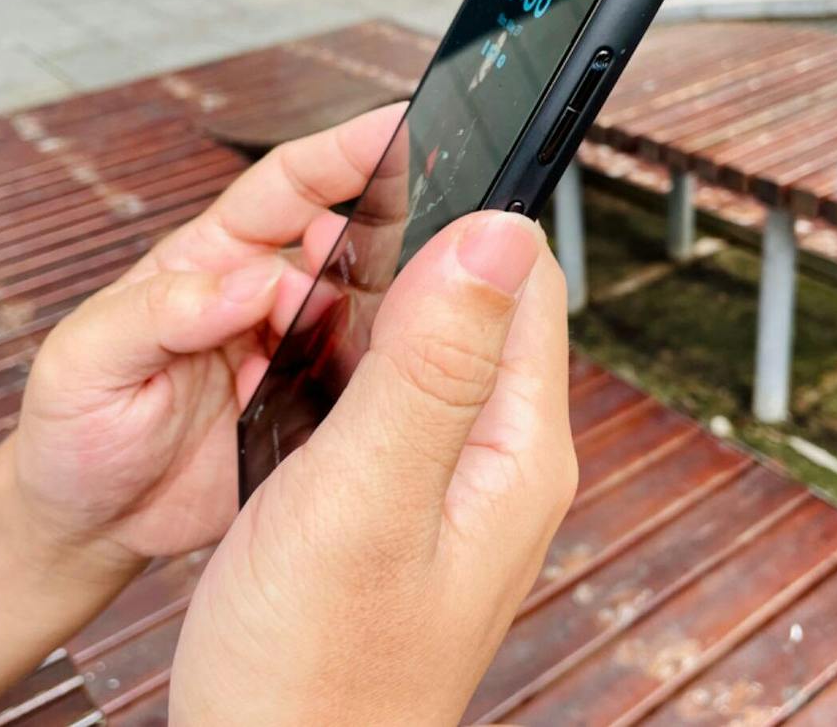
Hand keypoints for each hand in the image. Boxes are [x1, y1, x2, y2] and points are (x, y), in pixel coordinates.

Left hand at [11, 104, 405, 564]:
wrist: (91, 519)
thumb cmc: (77, 425)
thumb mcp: (88, 357)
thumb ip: (162, 309)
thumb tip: (255, 281)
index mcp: (213, 260)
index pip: (287, 187)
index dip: (340, 153)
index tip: (394, 127)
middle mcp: (266, 299)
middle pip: (344, 242)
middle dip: (379, 228)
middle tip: (396, 239)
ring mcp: (297, 356)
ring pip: (366, 314)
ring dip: (386, 311)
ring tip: (391, 320)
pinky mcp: (315, 412)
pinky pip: (367, 386)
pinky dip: (385, 380)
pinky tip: (388, 386)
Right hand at [169, 210, 576, 725]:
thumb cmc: (316, 666)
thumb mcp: (368, 494)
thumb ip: (432, 363)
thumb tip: (495, 231)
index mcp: (516, 445)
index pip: (525, 283)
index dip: (472, 213)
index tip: (406, 171)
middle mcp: (502, 455)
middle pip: (484, 306)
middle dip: (418, 253)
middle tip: (340, 225)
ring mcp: (456, 476)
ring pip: (436, 343)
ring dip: (384, 302)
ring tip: (317, 280)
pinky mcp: (409, 492)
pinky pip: (399, 390)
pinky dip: (358, 354)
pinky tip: (311, 352)